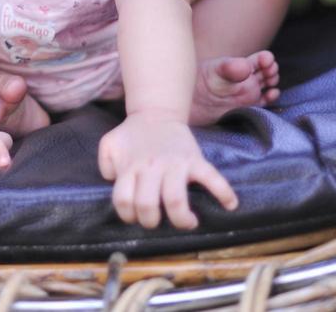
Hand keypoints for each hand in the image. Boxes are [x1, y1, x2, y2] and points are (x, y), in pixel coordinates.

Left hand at [97, 110, 237, 228]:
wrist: (156, 113)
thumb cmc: (132, 135)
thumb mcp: (109, 145)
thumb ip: (105, 165)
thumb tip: (114, 181)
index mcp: (131, 167)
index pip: (123, 200)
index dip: (127, 215)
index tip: (136, 217)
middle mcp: (151, 168)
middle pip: (147, 204)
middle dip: (151, 221)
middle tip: (157, 222)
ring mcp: (174, 164)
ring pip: (175, 198)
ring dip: (181, 218)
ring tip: (187, 223)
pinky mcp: (194, 159)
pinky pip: (212, 176)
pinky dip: (223, 192)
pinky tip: (230, 205)